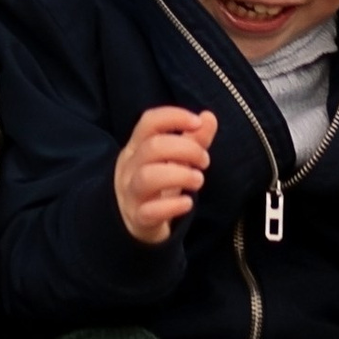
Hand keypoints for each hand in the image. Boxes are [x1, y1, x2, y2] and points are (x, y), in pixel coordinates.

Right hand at [115, 105, 215, 244]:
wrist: (135, 223)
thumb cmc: (157, 184)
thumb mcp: (173, 159)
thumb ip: (193, 139)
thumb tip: (208, 116)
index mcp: (136, 146)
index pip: (149, 121)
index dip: (174, 116)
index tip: (197, 122)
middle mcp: (129, 167)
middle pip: (152, 147)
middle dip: (186, 149)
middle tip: (205, 161)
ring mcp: (131, 193)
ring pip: (148, 177)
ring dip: (180, 175)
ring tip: (198, 180)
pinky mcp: (138, 218)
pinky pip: (151, 211)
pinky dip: (173, 206)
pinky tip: (188, 203)